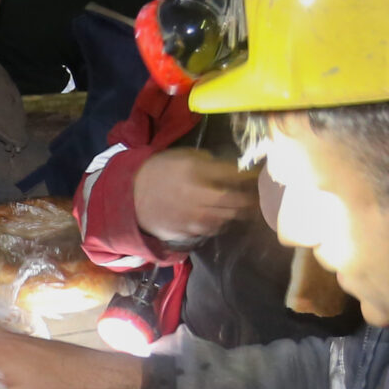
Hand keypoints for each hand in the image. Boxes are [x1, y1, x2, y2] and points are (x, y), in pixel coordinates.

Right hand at [132, 149, 255, 245]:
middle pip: (235, 201)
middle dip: (249, 199)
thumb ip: (208, 161)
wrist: (131, 196)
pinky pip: (212, 230)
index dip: (250, 176)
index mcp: (197, 172)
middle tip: (256, 198)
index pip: (234, 175)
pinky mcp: (188, 232)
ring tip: (241, 209)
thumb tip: (231, 168)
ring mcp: (194, 218)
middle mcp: (199, 197)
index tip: (258, 176)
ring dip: (236, 214)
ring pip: (226, 219)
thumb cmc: (159, 171)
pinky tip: (219, 218)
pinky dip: (219, 224)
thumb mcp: (183, 156)